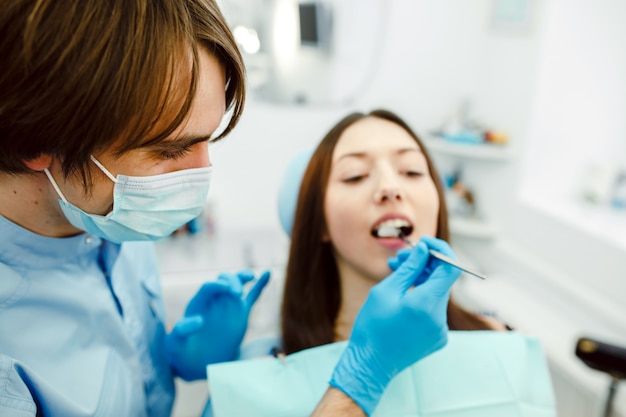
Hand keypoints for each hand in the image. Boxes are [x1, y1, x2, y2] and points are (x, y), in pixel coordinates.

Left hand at [166, 269, 269, 380]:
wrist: (195, 365)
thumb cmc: (181, 353)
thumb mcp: (175, 343)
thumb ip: (182, 330)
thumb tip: (199, 320)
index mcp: (198, 304)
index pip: (209, 287)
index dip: (217, 285)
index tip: (225, 289)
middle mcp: (214, 301)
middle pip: (225, 281)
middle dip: (232, 282)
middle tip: (237, 294)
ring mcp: (229, 306)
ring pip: (239, 284)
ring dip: (244, 277)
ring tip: (250, 276)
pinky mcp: (241, 314)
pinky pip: (252, 296)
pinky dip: (260, 285)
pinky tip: (267, 273)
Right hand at [329, 237, 459, 414]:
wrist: (371, 364)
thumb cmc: (373, 326)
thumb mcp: (386, 291)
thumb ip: (409, 268)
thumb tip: (424, 250)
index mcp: (427, 303)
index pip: (451, 267)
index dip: (440, 250)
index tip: (424, 243)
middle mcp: (440, 317)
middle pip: (442, 279)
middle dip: (424, 264)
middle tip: (399, 258)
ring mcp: (441, 329)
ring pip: (436, 293)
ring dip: (420, 280)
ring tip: (396, 273)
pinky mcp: (437, 337)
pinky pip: (433, 308)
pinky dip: (421, 297)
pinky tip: (401, 296)